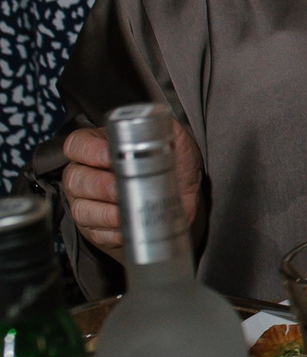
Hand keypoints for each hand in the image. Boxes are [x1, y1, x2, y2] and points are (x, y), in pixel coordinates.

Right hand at [60, 123, 202, 255]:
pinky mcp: (96, 228)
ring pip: (81, 208)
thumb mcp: (173, 139)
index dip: (88, 151)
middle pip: (74, 178)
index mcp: (98, 147)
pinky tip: (126, 228)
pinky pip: (95, 232)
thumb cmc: (172, 166)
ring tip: (124, 211)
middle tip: (118, 188)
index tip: (110, 157)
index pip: (77, 144)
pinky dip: (111, 232)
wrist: (182, 200)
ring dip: (103, 212)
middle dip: (97, 185)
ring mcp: (87, 202)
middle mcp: (86, 173)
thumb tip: (159, 124)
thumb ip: (165, 126)